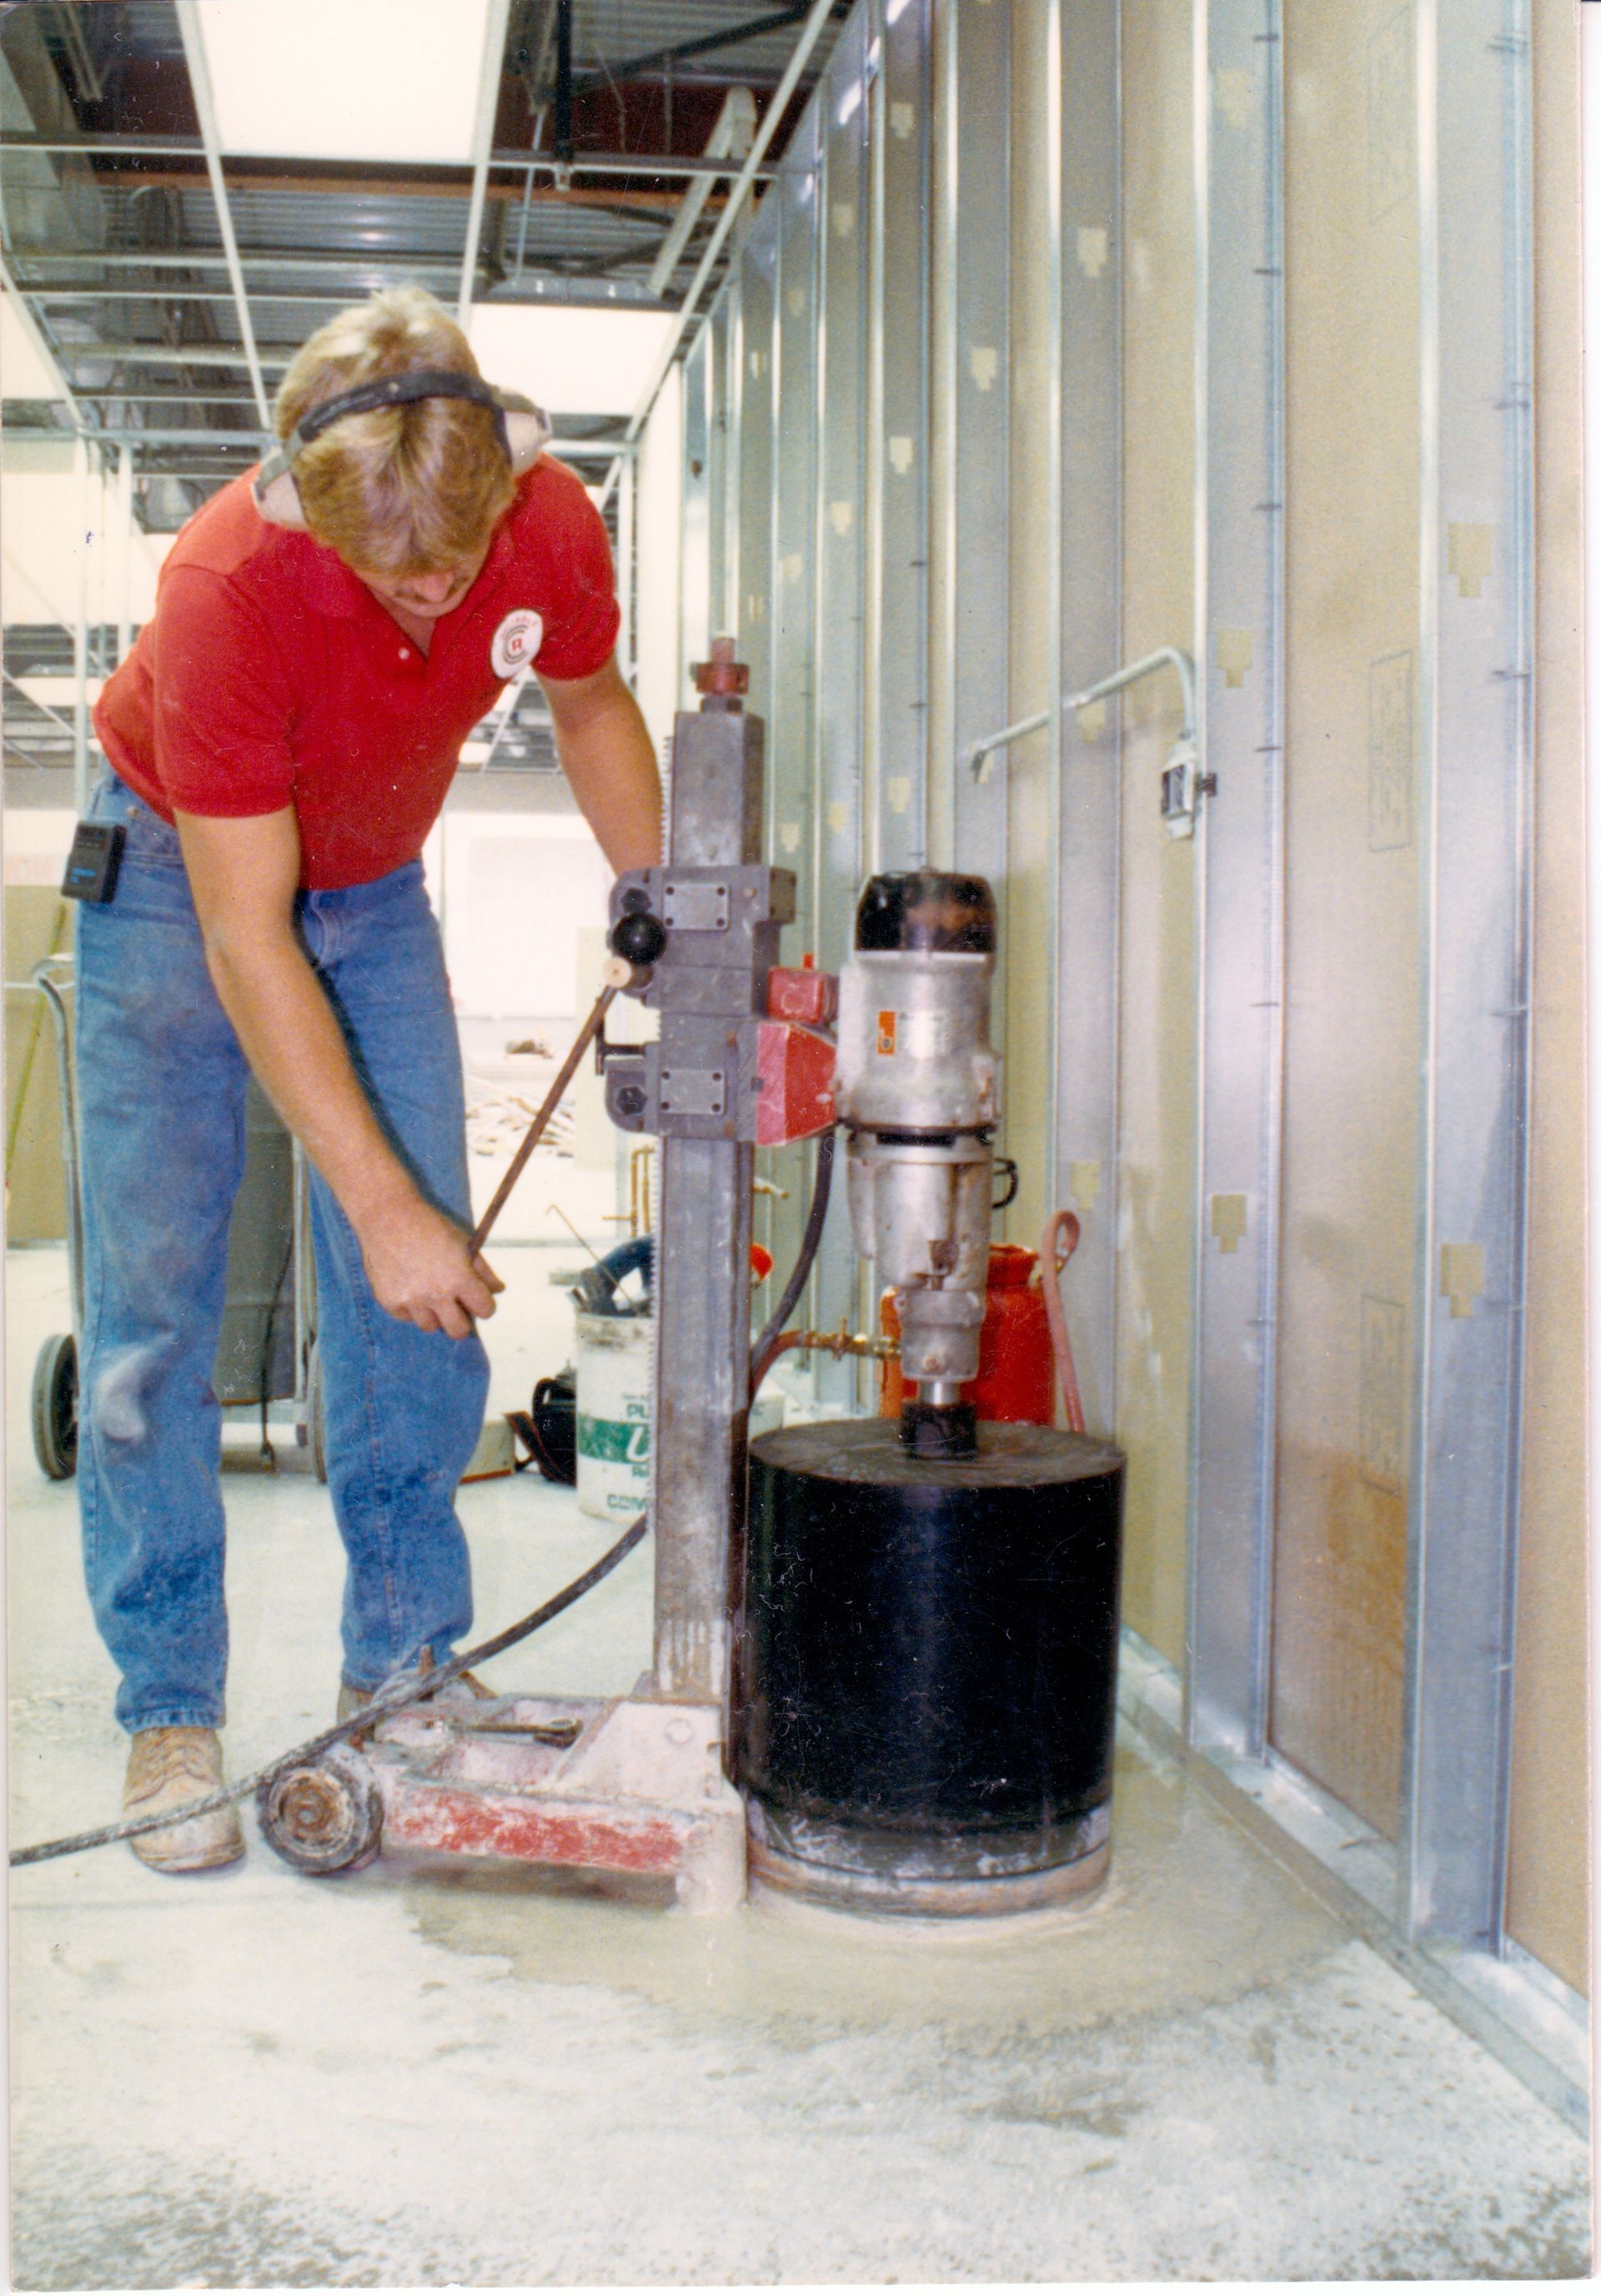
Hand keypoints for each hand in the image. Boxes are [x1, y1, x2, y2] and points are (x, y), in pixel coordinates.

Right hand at [355, 1193, 504, 1338]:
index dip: (484, 1305)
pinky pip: (407, 1317)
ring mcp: (411, 1301)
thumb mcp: (463, 1244)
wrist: (387, 1216)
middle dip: (462, 1321)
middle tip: (457, 1309)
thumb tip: (498, 1290)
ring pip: (431, 1326)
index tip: (479, 1300)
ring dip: (434, 1314)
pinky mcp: (389, 1302)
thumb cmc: (429, 1227)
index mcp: (459, 1279)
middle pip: (458, 1331)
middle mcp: (435, 1295)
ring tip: (429, 1292)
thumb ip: (483, 1271)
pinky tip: (410, 1286)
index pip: (484, 1310)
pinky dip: (411, 1308)